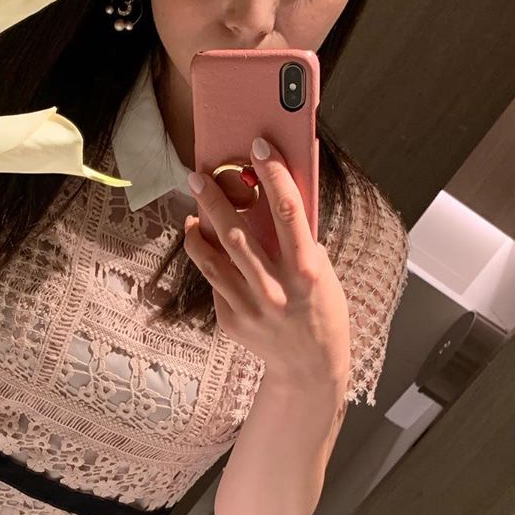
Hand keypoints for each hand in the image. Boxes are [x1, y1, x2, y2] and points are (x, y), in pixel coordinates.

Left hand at [183, 136, 350, 387]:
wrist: (309, 366)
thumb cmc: (321, 310)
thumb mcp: (322, 272)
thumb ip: (299, 240)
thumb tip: (276, 195)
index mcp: (307, 270)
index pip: (288, 212)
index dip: (273, 175)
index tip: (258, 147)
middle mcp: (275, 289)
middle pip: (237, 233)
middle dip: (214, 199)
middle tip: (198, 175)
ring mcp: (249, 307)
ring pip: (212, 259)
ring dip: (198, 229)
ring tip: (193, 211)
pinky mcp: (230, 320)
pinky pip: (214, 281)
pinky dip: (207, 259)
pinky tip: (205, 244)